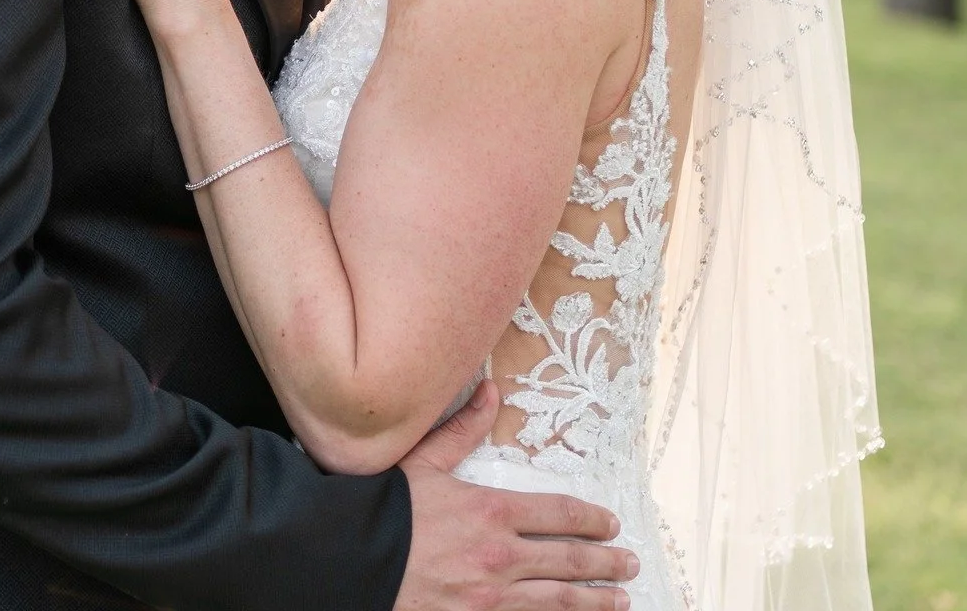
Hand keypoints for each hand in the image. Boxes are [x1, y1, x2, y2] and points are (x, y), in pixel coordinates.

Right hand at [395, 383, 636, 610]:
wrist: (349, 564)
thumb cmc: (384, 512)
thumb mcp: (422, 463)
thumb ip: (462, 431)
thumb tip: (490, 390)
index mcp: (490, 511)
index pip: (558, 513)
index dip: (591, 518)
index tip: (610, 523)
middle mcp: (500, 557)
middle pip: (569, 561)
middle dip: (606, 563)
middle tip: (630, 564)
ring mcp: (490, 599)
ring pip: (558, 601)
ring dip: (594, 601)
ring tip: (619, 601)